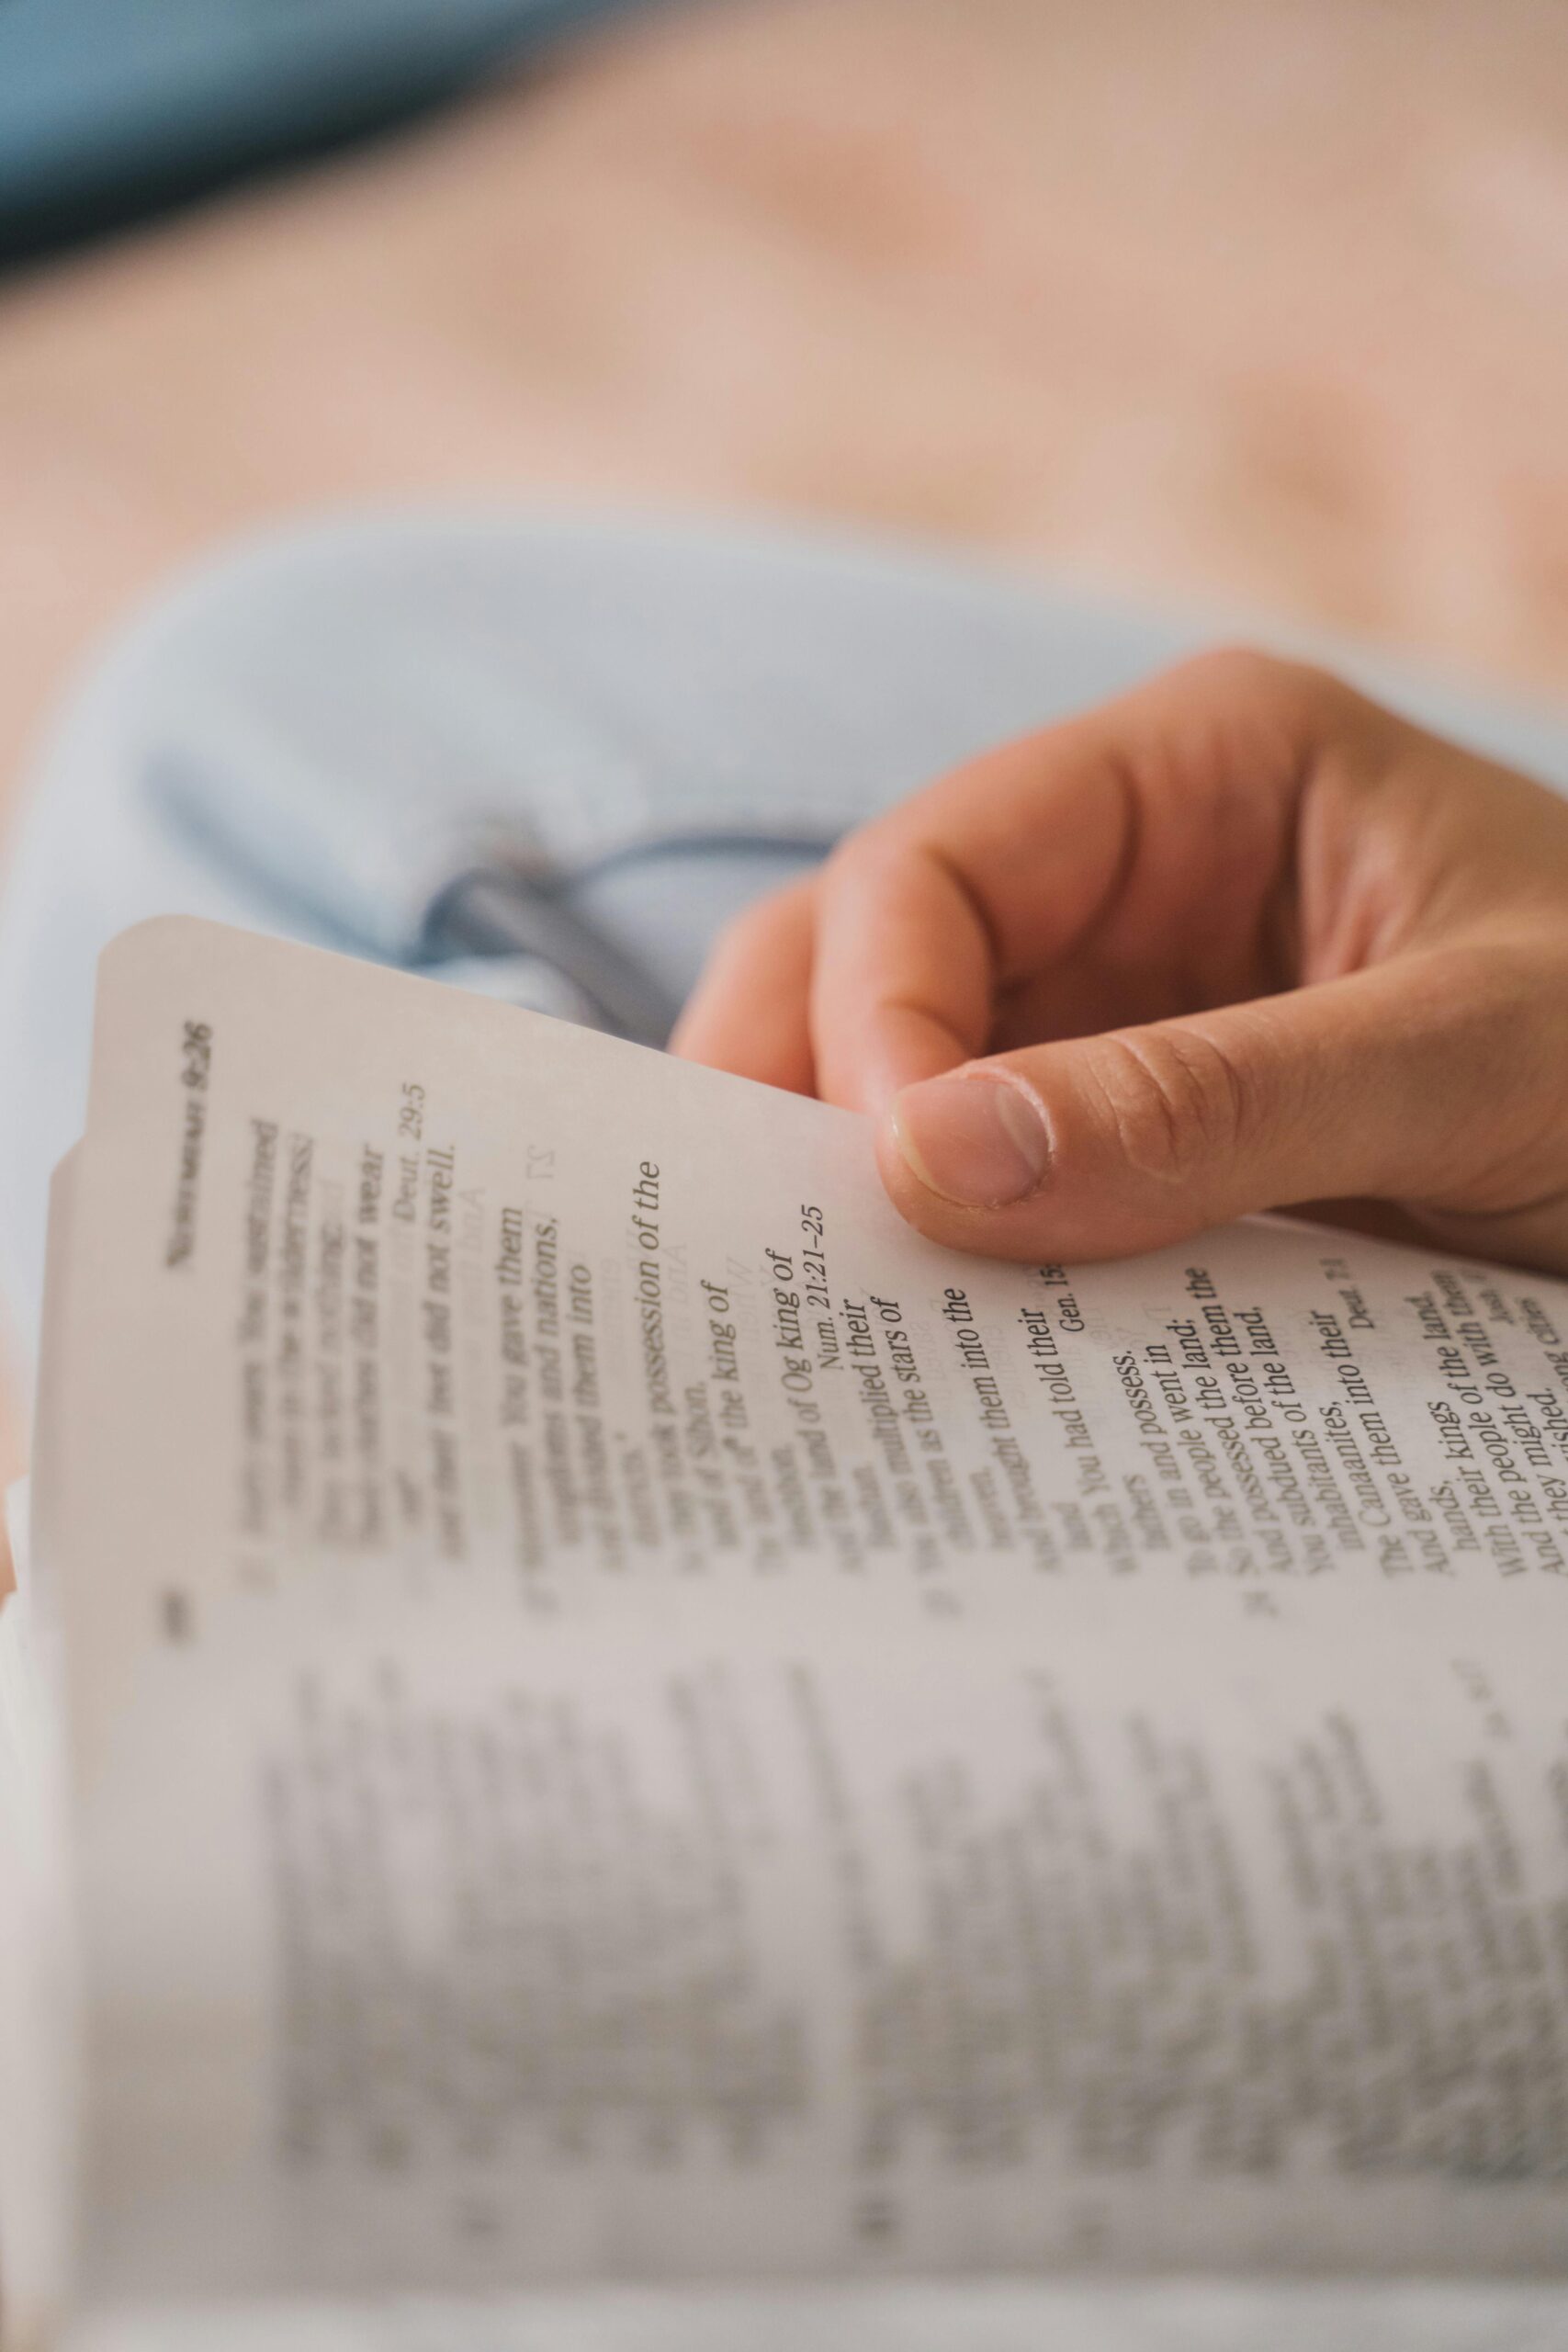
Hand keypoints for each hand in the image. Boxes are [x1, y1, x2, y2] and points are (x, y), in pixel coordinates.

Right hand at [673, 650, 1567, 1273]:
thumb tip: (936, 1164)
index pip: (935, 868)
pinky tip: (925, 1350)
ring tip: (820, 1323)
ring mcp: (1124, 1013)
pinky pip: (993, 1188)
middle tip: (766, 1263)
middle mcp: (1131, 876)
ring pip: (898, 1082)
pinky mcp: (1137, 1141)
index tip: (890, 1186)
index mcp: (1200, 771)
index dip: (875, 1021)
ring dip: (848, 1191)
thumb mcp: (1478, 1060)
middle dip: (796, 1097)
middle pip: (866, 960)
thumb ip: (1220, 1101)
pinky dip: (944, 1263)